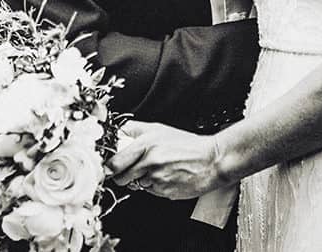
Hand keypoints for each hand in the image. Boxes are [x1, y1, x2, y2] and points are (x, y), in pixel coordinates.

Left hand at [109, 120, 229, 200]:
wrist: (211, 160)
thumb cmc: (187, 144)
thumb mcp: (159, 129)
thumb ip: (136, 130)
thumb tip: (118, 132)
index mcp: (146, 144)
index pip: (115, 162)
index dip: (110, 167)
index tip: (110, 167)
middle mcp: (149, 162)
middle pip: (121, 178)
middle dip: (123, 176)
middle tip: (131, 169)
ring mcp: (156, 179)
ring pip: (136, 185)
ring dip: (141, 180)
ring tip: (156, 170)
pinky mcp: (164, 192)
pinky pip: (150, 191)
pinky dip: (154, 186)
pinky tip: (166, 176)